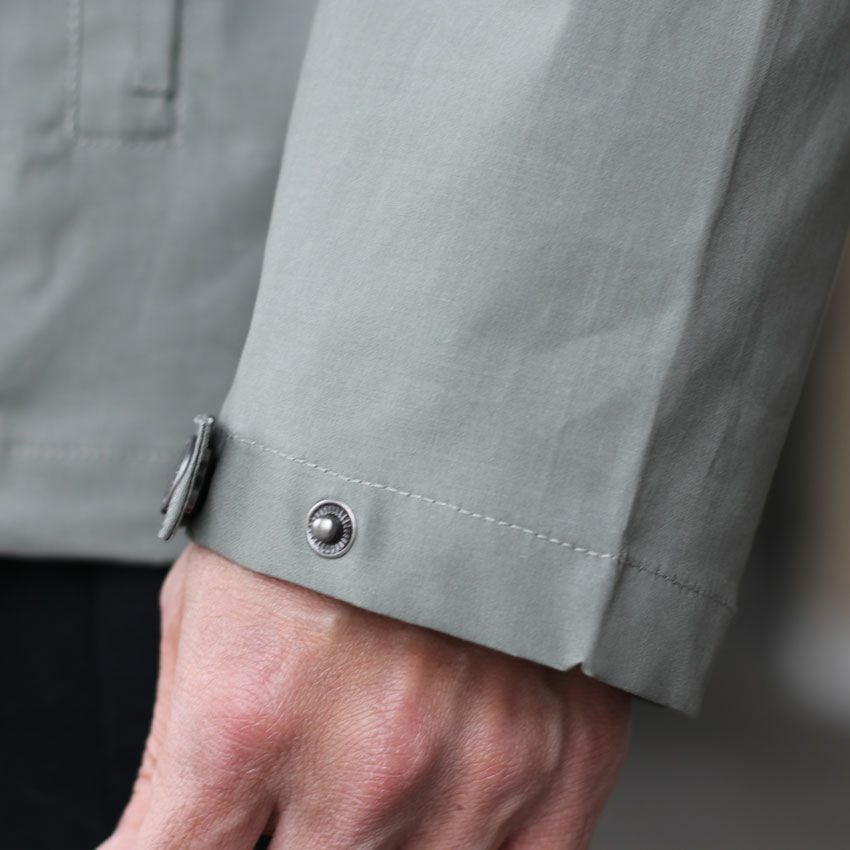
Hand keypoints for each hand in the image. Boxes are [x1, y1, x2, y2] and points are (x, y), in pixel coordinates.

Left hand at [100, 543, 629, 848]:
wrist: (460, 418)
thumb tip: (184, 837)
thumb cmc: (325, 493)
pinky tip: (459, 773)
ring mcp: (481, 765)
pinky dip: (480, 835)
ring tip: (384, 745)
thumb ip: (187, 753)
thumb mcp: (208, 607)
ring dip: (389, 829)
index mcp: (251, 715)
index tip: (209, 833)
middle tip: (317, 766)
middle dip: (299, 830)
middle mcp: (369, 762)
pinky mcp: (569, 753)